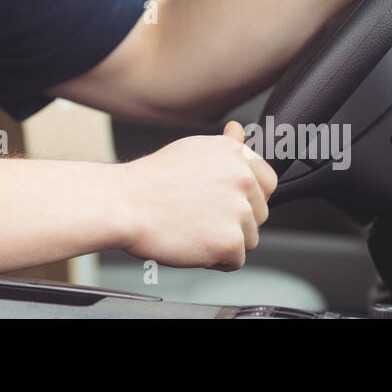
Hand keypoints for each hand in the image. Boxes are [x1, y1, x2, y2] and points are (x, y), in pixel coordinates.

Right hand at [117, 120, 276, 270]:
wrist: (123, 204)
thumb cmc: (149, 180)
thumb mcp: (190, 150)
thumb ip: (224, 146)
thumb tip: (240, 131)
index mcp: (233, 154)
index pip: (268, 180)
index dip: (248, 196)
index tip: (226, 201)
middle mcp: (241, 178)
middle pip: (259, 213)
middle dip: (235, 220)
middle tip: (200, 215)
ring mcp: (238, 210)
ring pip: (250, 238)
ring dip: (225, 240)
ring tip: (192, 228)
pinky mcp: (230, 241)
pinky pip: (235, 260)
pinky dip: (215, 260)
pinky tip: (192, 243)